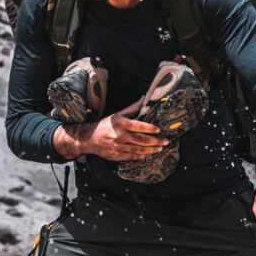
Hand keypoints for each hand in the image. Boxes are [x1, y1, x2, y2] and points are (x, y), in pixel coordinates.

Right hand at [53, 99, 168, 161]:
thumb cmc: (105, 125)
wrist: (89, 138)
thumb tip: (144, 98)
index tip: (159, 130)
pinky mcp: (118, 156)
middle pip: (143, 140)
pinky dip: (142, 155)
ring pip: (140, 150)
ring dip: (152, 150)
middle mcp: (121, 136)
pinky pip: (133, 156)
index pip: (140, 126)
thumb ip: (132, 108)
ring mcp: (119, 147)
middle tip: (166, 141)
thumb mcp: (118, 114)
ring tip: (160, 148)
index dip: (151, 128)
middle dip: (156, 141)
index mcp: (121, 124)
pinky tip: (148, 153)